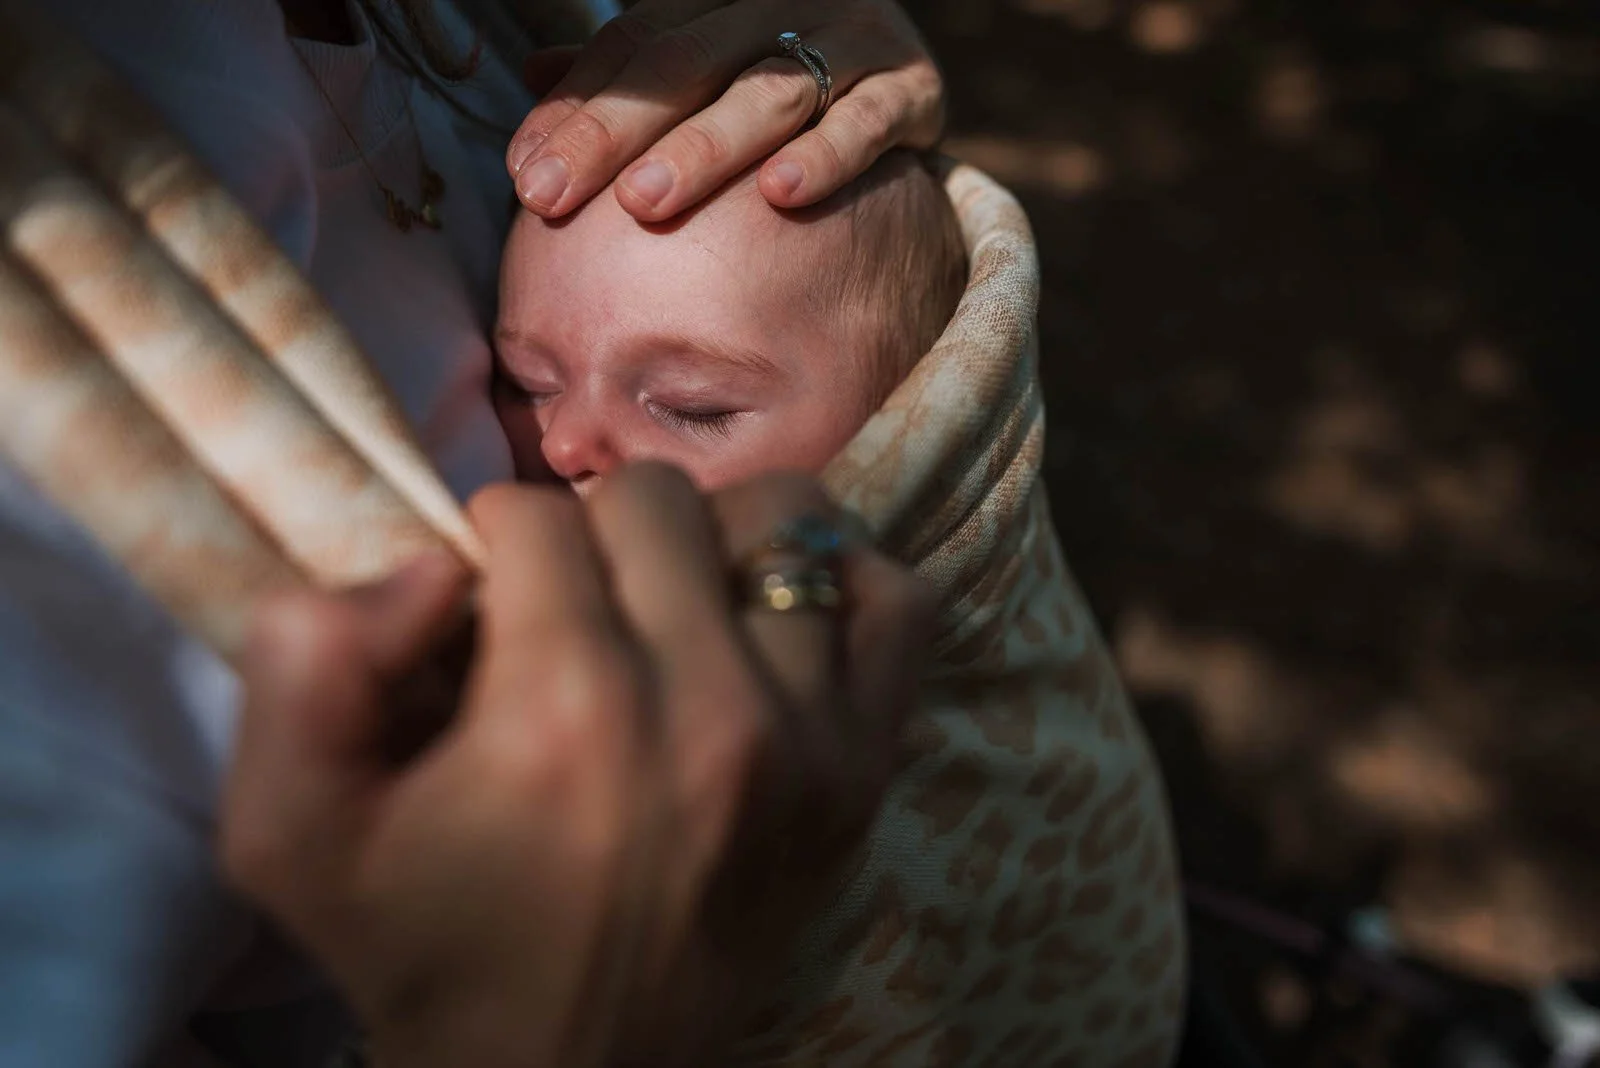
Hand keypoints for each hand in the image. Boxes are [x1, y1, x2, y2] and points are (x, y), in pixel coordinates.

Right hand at [220, 465, 929, 1067]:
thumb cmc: (430, 949)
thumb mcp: (288, 833)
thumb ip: (303, 667)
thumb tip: (428, 567)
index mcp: (564, 709)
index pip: (534, 518)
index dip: (492, 546)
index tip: (488, 605)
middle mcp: (707, 703)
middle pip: (656, 501)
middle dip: (592, 533)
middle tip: (570, 606)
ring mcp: (810, 733)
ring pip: (781, 520)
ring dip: (711, 544)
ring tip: (671, 606)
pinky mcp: (868, 767)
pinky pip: (897, 602)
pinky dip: (838, 585)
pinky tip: (772, 625)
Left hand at [505, 0, 943, 221]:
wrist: (911, 59)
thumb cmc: (787, 68)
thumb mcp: (710, 59)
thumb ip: (631, 68)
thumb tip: (533, 74)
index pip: (632, 45)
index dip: (575, 107)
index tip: (524, 174)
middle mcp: (779, 6)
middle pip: (683, 64)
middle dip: (612, 132)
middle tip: (552, 195)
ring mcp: (850, 40)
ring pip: (766, 92)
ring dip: (703, 148)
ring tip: (645, 203)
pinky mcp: (910, 86)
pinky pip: (866, 121)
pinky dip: (827, 155)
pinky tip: (781, 194)